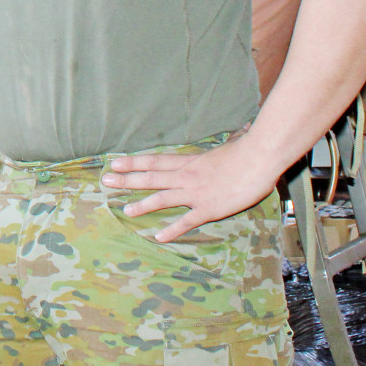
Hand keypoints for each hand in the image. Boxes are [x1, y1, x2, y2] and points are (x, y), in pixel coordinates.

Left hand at [101, 136, 281, 242]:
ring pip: (162, 199)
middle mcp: (187, 176)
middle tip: (106, 182)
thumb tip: (244, 128)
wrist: (259, 159)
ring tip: (125, 210)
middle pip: (151, 177)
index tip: (114, 163)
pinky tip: (158, 237)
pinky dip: (171, 230)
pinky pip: (186, 221)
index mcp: (190, 161)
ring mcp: (196, 193)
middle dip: (127, 180)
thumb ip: (232, 140)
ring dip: (142, 205)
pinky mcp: (209, 209)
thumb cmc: (248, 150)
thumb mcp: (233, 144)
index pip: (155, 160)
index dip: (133, 162)